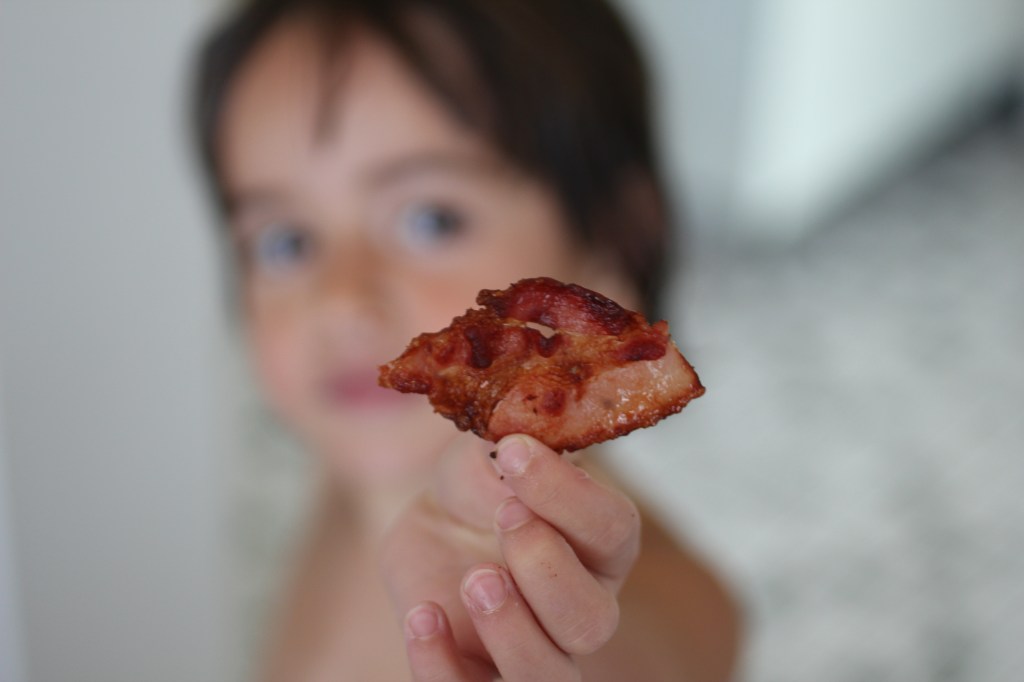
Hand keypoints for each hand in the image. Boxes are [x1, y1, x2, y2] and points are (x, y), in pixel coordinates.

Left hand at [379, 433, 640, 680]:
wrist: (433, 528)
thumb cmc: (478, 489)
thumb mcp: (483, 457)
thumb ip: (501, 452)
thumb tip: (514, 447)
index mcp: (599, 544)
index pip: (613, 529)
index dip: (570, 496)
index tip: (515, 453)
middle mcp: (581, 606)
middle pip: (593, 619)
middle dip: (547, 569)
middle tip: (504, 516)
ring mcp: (534, 650)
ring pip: (550, 676)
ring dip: (513, 631)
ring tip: (474, 578)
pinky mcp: (478, 675)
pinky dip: (442, 668)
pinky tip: (422, 616)